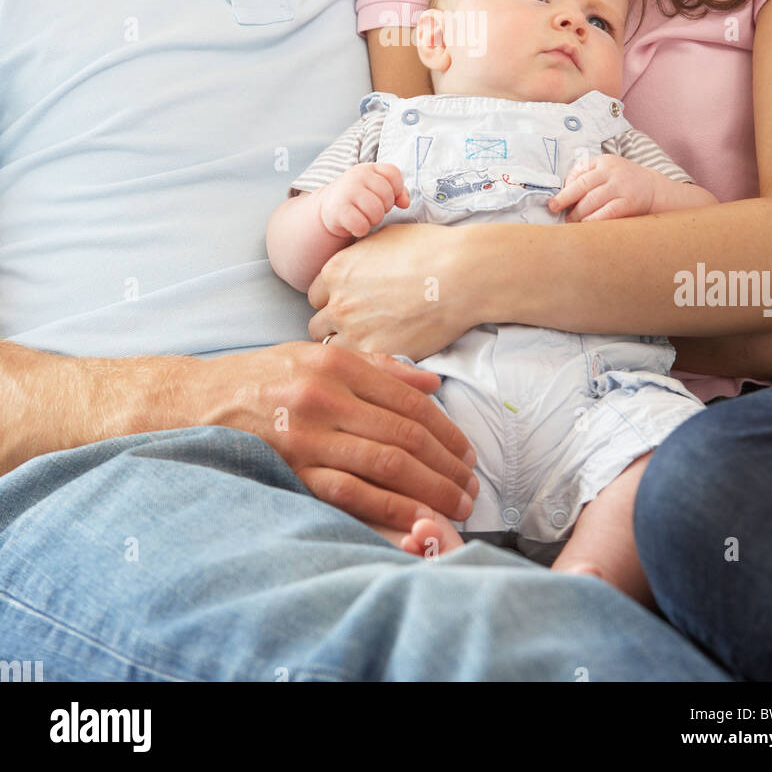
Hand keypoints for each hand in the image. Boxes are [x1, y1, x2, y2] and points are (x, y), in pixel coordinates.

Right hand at [189, 340, 477, 530]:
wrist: (193, 402)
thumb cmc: (259, 378)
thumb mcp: (314, 354)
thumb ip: (375, 367)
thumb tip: (431, 380)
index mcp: (335, 363)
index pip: (408, 400)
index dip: (447, 430)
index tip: (469, 453)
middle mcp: (323, 396)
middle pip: (404, 434)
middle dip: (447, 466)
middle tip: (472, 488)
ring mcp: (306, 436)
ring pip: (385, 465)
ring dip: (430, 490)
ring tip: (456, 507)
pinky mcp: (290, 471)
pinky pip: (351, 495)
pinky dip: (390, 511)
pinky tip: (416, 523)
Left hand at [307, 222, 474, 358]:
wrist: (460, 275)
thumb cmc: (429, 249)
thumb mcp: (384, 238)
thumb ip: (360, 256)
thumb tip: (359, 263)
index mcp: (336, 271)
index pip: (315, 295)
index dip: (332, 299)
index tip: (349, 303)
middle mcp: (338, 303)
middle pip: (318, 324)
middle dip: (335, 326)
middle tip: (358, 326)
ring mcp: (355, 332)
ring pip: (333, 349)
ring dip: (347, 348)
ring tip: (371, 343)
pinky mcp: (377, 354)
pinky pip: (360, 365)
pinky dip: (368, 362)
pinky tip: (384, 352)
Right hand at [319, 163, 409, 237]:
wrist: (328, 208)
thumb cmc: (359, 199)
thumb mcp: (376, 189)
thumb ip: (397, 191)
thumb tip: (405, 203)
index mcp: (368, 169)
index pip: (393, 173)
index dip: (396, 189)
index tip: (386, 198)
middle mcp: (357, 176)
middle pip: (387, 196)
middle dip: (384, 208)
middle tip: (372, 210)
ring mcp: (347, 191)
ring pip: (376, 211)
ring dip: (373, 220)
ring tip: (364, 217)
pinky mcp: (338, 210)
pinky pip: (361, 224)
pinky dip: (361, 229)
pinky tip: (355, 226)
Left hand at [548, 153, 655, 221]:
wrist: (653, 189)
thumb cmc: (623, 181)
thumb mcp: (607, 170)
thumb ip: (587, 176)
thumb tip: (563, 193)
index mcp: (604, 161)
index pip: (579, 171)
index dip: (566, 186)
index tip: (557, 198)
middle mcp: (612, 172)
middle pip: (582, 185)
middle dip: (565, 198)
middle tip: (554, 208)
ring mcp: (621, 187)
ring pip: (592, 200)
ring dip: (577, 213)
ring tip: (570, 220)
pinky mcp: (628, 203)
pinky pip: (606, 213)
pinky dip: (593, 220)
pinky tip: (586, 225)